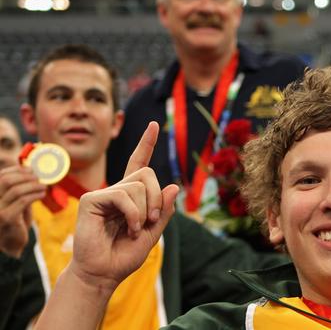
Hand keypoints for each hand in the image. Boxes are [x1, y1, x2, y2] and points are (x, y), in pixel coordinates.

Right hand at [0, 165, 45, 257]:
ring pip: (15, 190)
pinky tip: (42, 195)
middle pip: (6, 181)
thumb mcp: (15, 202)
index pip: (0, 176)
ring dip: (32, 185)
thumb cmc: (14, 222)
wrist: (10, 245)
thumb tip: (30, 171)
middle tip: (38, 178)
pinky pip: (23, 201)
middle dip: (25, 176)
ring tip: (43, 186)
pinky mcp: (7, 218)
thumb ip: (19, 189)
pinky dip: (34, 195)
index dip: (16, 170)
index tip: (30, 169)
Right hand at [69, 122, 178, 290]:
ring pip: (138, 184)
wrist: (103, 273)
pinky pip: (123, 195)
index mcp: (131, 196)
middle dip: (157, 197)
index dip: (146, 144)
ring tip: (136, 228)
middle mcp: (117, 190)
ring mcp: (103, 193)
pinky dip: (133, 213)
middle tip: (151, 220)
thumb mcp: (153, 233)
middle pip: (147, 173)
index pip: (139, 164)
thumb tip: (173, 185)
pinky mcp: (91, 199)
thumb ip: (163, 211)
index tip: (154, 124)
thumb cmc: (124, 255)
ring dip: (145, 210)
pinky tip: (129, 227)